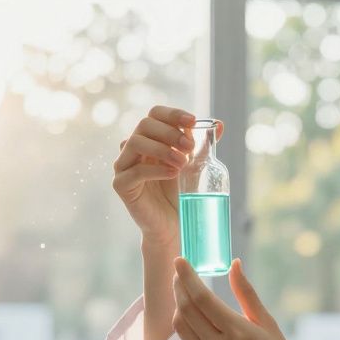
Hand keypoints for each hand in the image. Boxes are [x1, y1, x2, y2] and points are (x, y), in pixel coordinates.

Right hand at [111, 106, 223, 246]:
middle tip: (190, 147)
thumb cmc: (180, 194)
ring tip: (182, 163)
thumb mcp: (193, 166)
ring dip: (162, 149)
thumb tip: (219, 125)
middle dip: (170, 132)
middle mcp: (133, 149)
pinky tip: (173, 173)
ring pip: (135, 143)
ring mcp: (123, 166)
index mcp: (149, 139)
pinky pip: (134, 171)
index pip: (154, 114)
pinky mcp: (121, 185)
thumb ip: (201, 146)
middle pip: (144, 125)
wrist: (173, 225)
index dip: (173, 114)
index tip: (193, 121)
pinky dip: (156, 170)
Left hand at [172, 258, 326, 339]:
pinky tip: (193, 317)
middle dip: (178, 286)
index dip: (187, 276)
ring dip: (178, 305)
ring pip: (181, 327)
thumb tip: (234, 264)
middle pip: (185, 309)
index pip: (201, 298)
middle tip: (179, 272)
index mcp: (238, 332)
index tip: (180, 260)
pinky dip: (185, 326)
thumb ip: (247, 293)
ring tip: (183, 292)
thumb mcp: (269, 324)